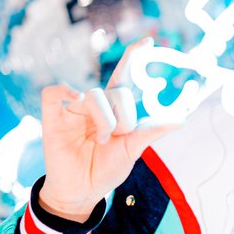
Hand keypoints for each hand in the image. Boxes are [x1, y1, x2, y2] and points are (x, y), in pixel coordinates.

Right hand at [38, 40, 180, 221]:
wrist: (82, 192)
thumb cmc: (105, 170)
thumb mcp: (132, 150)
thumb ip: (152, 131)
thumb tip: (181, 119)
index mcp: (114, 109)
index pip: (124, 76)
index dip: (133, 56)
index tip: (148, 41)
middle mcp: (94, 104)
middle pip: (114, 91)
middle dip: (122, 117)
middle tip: (114, 139)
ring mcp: (72, 109)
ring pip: (92, 94)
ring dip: (103, 119)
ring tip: (100, 140)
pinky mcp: (52, 118)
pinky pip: (54, 92)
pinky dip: (64, 91)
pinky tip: (74, 99)